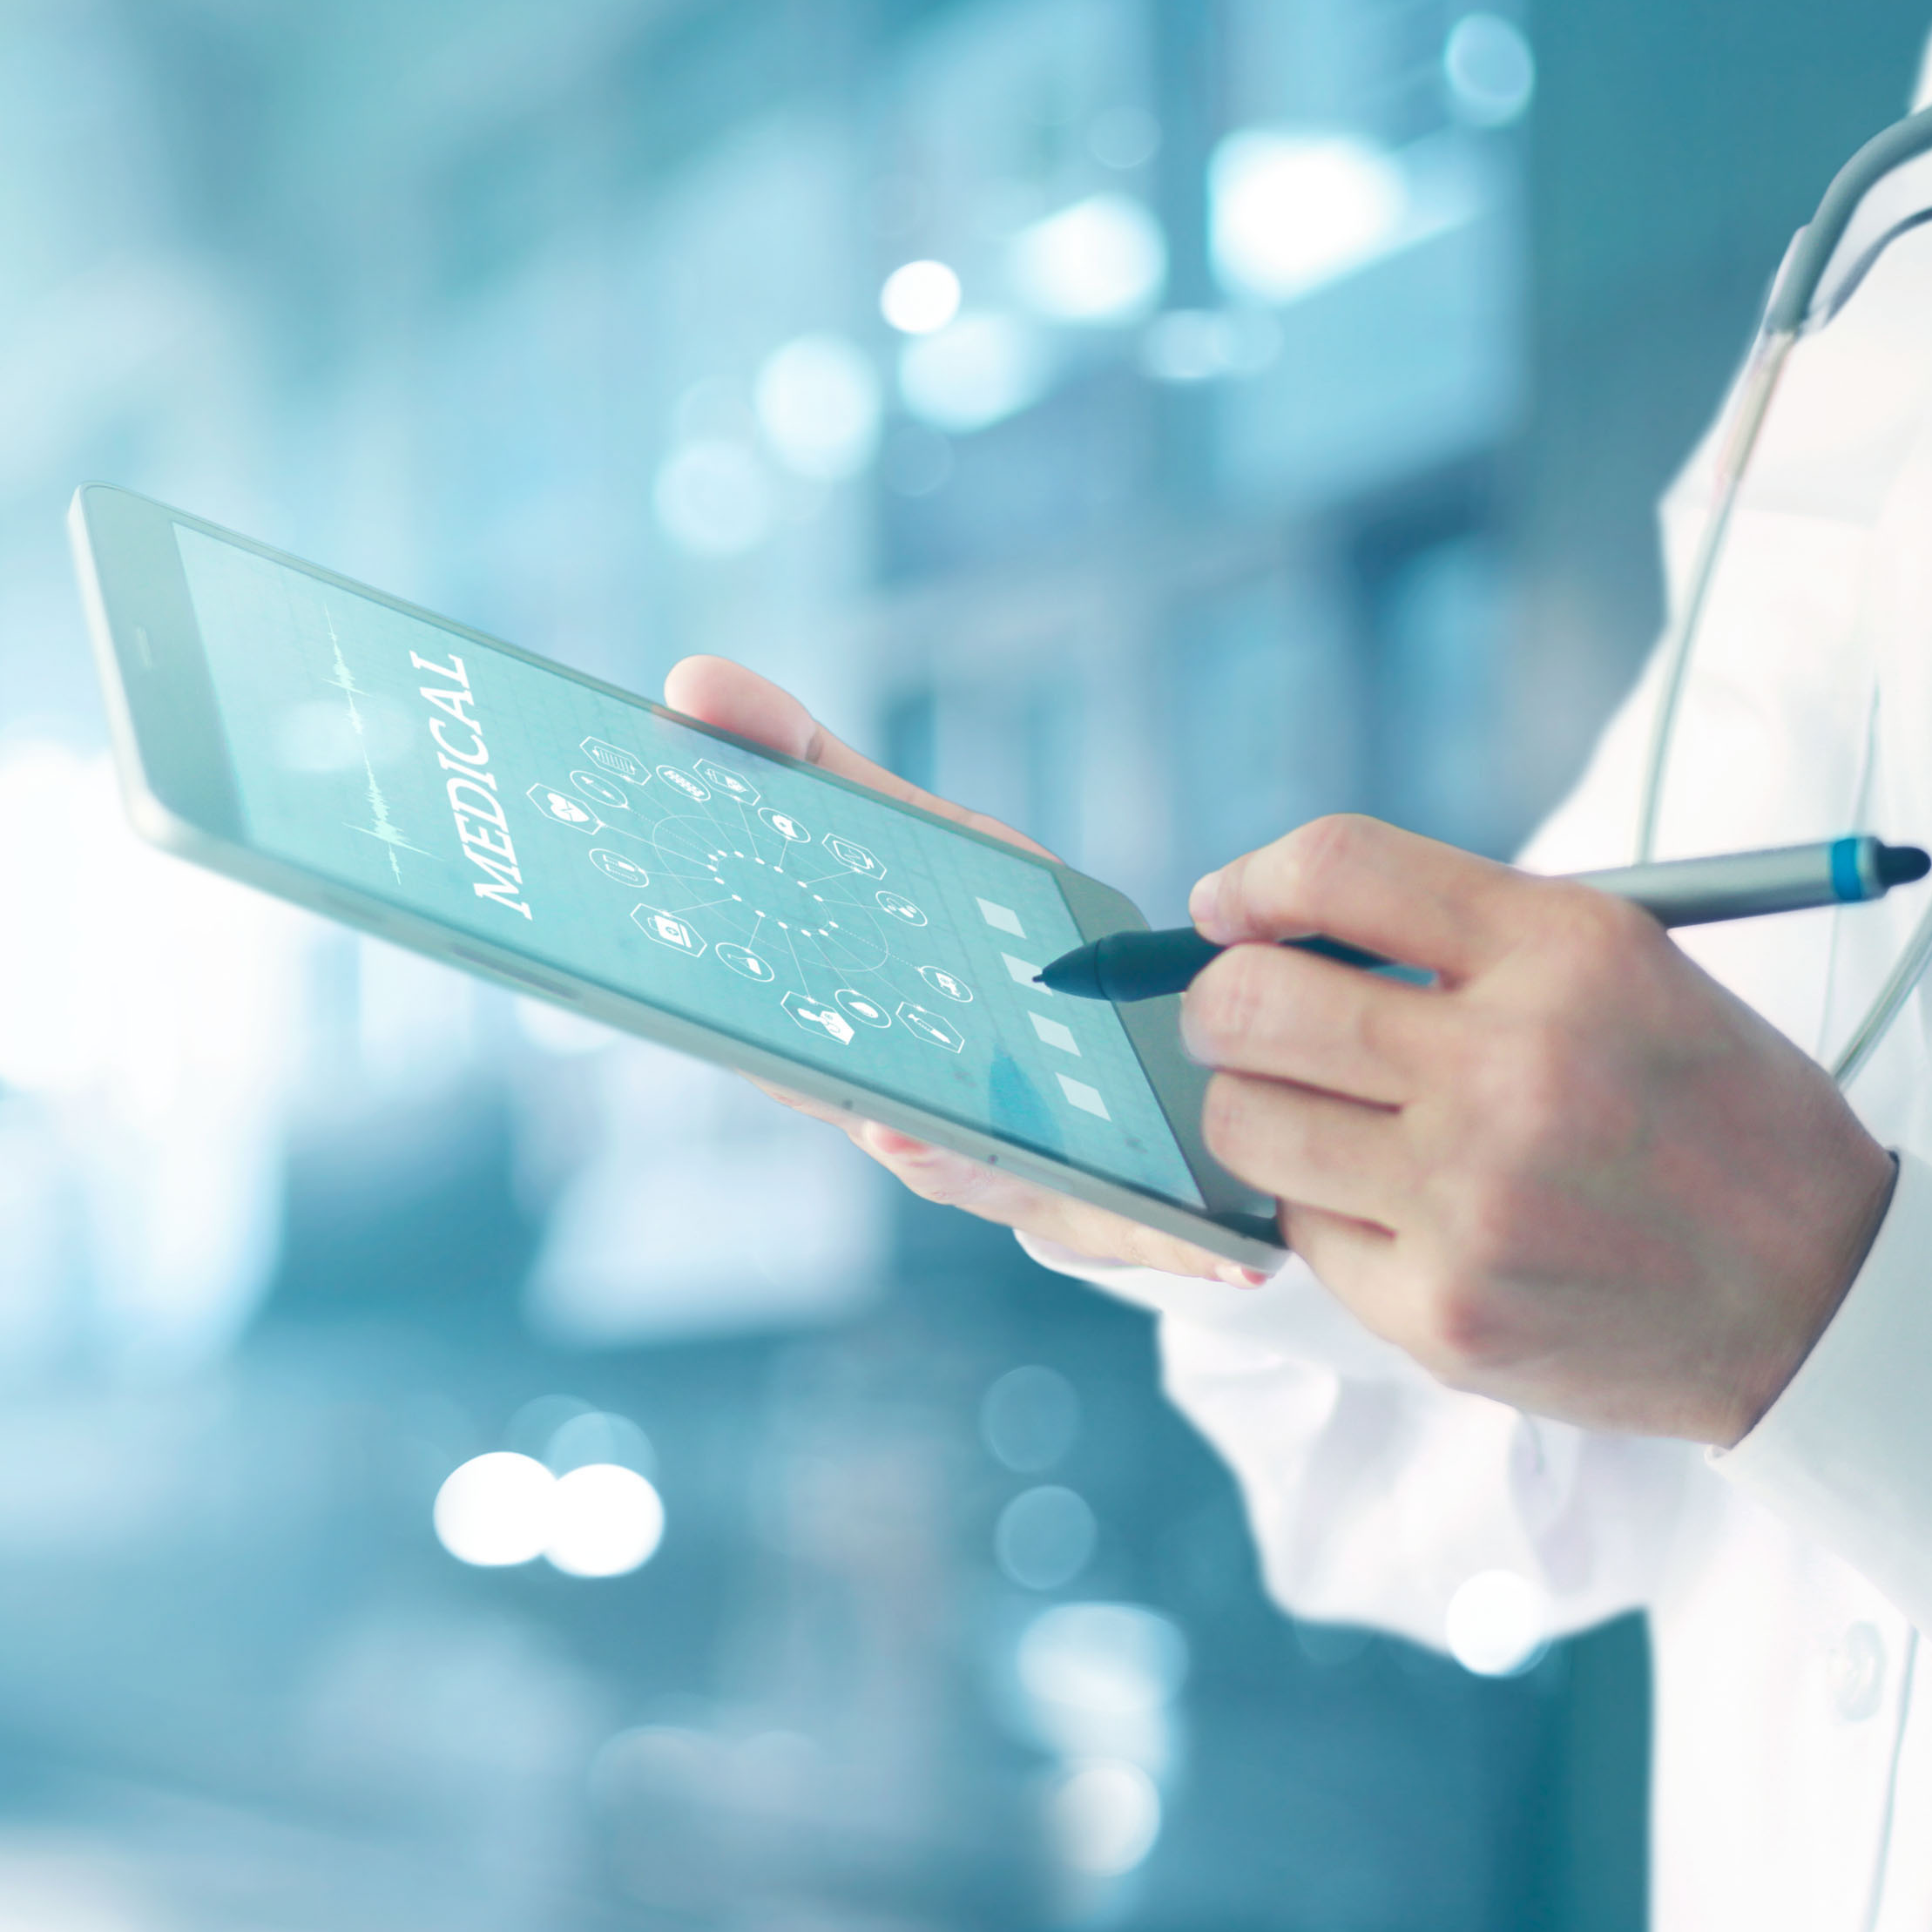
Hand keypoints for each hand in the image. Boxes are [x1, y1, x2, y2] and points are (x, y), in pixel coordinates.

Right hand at [656, 656, 1268, 1288]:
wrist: (1105, 1041)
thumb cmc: (987, 941)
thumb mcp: (910, 838)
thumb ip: (809, 765)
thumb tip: (690, 681)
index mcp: (867, 1039)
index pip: (803, 1055)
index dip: (776, 1052)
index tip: (757, 1038)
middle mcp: (929, 1123)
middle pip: (904, 1130)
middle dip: (900, 1130)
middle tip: (889, 1119)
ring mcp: (1020, 1170)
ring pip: (1012, 1189)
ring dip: (1020, 1188)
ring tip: (1038, 1176)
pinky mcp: (1123, 1205)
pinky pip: (1152, 1234)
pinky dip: (1188, 1245)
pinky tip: (1241, 1250)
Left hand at [1179, 816, 1893, 1443]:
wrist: (1823, 1299)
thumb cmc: (1713, 1118)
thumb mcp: (1631, 975)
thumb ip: (1468, 939)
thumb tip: (1271, 929)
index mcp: (1572, 953)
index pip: (1338, 867)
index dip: (1254, 883)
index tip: (1228, 910)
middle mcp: (1513, 1068)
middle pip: (1252, 1003)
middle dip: (1223, 1003)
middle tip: (1246, 1021)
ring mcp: (1471, 1201)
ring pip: (1247, 1125)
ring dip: (1262, 1112)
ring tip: (1331, 1120)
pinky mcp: (1442, 1311)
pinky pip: (1303, 1236)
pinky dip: (1334, 1217)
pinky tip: (1413, 1216)